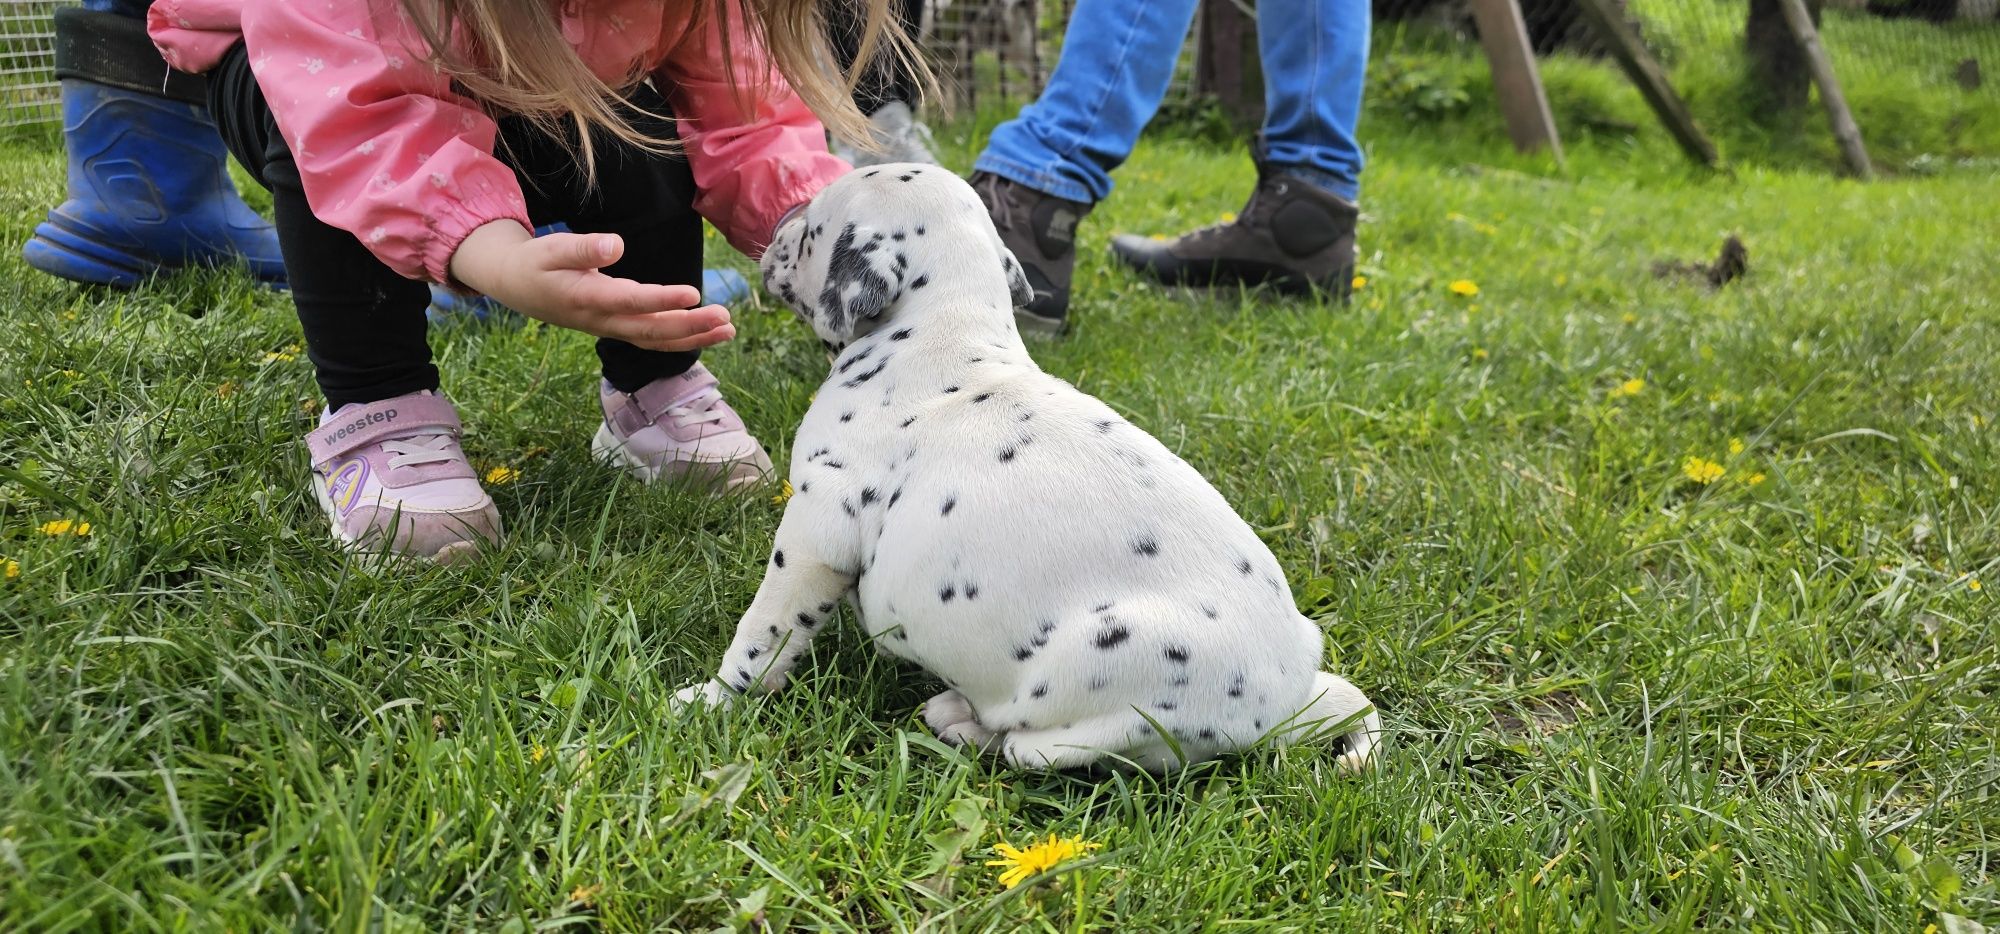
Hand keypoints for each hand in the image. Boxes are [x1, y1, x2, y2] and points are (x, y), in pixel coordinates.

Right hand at [448, 221, 735, 351]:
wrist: (517, 287)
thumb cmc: (537, 263)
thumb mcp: (551, 248)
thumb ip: (583, 247)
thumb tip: (616, 244)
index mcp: (587, 298)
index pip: (631, 301)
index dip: (662, 300)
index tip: (693, 293)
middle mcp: (604, 320)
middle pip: (652, 330)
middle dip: (690, 325)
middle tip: (725, 317)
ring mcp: (612, 327)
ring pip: (656, 340)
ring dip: (694, 337)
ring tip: (729, 329)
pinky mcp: (618, 327)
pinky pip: (653, 339)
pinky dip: (682, 339)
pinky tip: (709, 333)